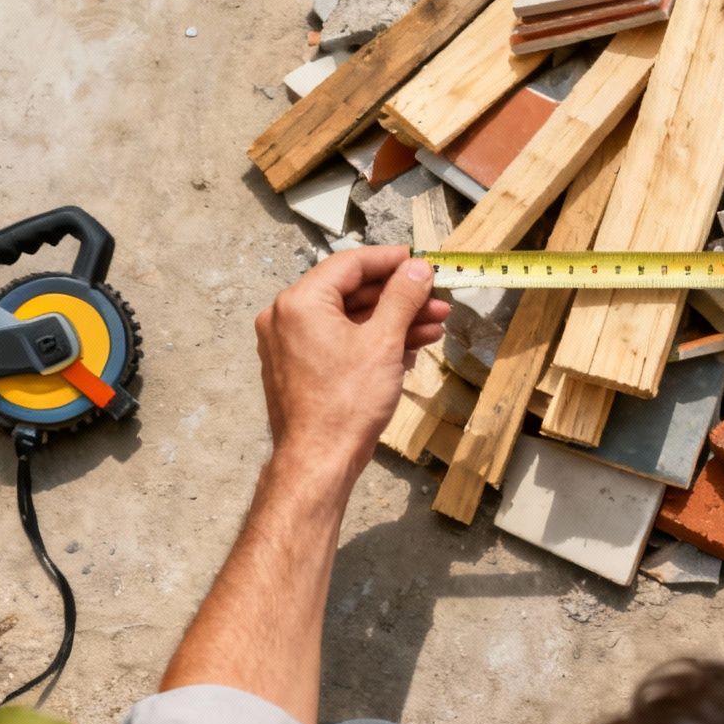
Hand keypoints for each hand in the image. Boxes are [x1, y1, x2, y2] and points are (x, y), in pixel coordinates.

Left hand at [253, 246, 451, 483]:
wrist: (319, 462)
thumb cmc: (346, 404)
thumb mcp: (384, 342)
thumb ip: (402, 297)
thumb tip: (418, 268)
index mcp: (299, 303)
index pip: (350, 264)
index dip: (391, 260)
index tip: (421, 261)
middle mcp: (286, 318)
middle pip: (352, 292)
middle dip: (400, 298)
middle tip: (437, 300)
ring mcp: (290, 345)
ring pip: (350, 320)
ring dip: (393, 321)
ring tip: (435, 326)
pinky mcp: (300, 369)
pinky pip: (340, 342)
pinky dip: (373, 342)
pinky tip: (409, 348)